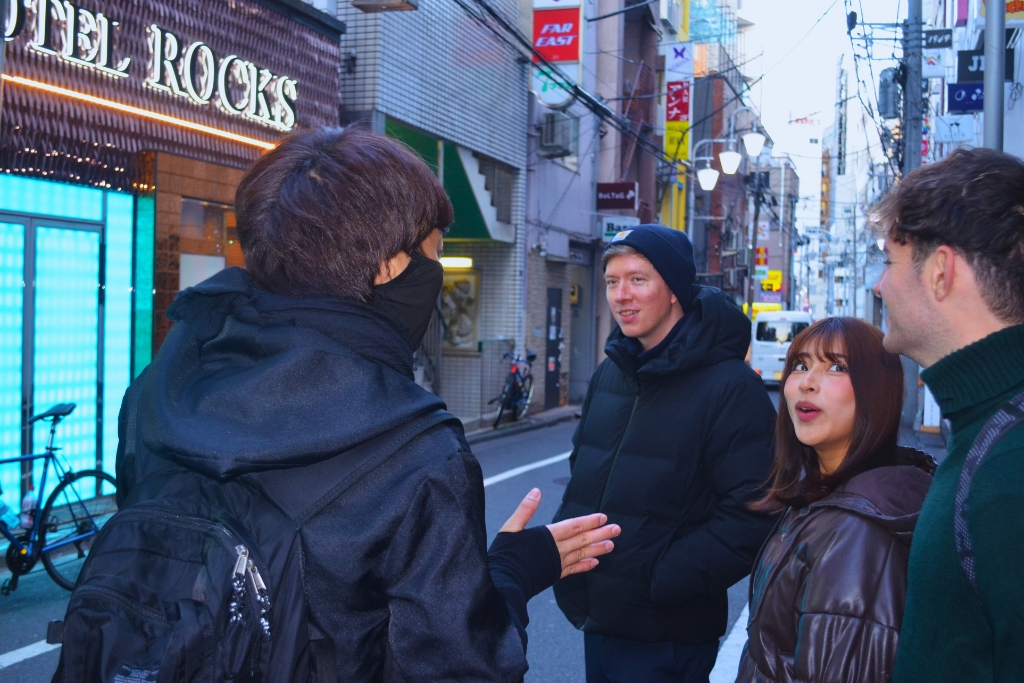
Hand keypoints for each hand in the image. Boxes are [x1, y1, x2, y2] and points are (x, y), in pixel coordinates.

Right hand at [500, 488, 620, 578]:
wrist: (503, 582)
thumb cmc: (505, 554)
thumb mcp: (511, 527)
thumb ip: (525, 509)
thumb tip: (536, 491)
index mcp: (547, 536)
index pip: (573, 526)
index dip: (589, 521)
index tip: (603, 518)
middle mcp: (556, 549)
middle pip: (582, 540)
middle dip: (600, 534)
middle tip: (617, 529)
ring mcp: (557, 563)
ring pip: (582, 554)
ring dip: (597, 549)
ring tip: (611, 545)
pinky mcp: (554, 575)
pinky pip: (574, 569)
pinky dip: (585, 566)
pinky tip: (595, 563)